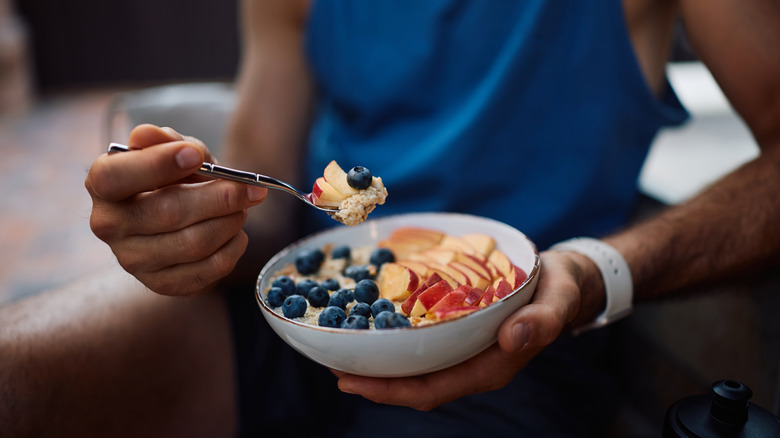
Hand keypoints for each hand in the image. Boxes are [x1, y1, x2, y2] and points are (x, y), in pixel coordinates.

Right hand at [85, 124, 267, 294]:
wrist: (181, 213)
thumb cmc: (174, 176)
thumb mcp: (173, 149)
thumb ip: (166, 141)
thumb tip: (148, 135)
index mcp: (102, 185)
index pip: (116, 176)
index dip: (157, 164)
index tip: (195, 155)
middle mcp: (109, 226)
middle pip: (167, 213)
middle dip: (219, 198)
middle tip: (250, 189)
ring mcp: (133, 260)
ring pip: (193, 244)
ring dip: (230, 223)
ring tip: (243, 209)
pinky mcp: (161, 284)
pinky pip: (207, 271)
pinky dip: (232, 249)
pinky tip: (236, 234)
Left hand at [334, 250, 591, 410]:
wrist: (566, 282)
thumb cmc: (560, 291)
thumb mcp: (558, 300)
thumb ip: (542, 321)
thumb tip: (513, 337)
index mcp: (491, 367)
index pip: (432, 390)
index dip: (391, 391)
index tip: (354, 383)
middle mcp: (472, 365)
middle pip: (414, 385)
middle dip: (374, 382)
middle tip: (334, 367)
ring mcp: (464, 350)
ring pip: (414, 367)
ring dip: (379, 364)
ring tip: (342, 351)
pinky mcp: (460, 332)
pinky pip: (422, 345)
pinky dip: (395, 341)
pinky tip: (374, 325)